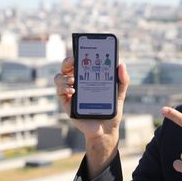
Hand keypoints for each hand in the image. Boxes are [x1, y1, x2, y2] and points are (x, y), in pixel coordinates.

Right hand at [54, 57, 129, 177]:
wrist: (106, 130)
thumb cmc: (112, 110)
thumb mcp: (119, 94)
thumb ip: (122, 80)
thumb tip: (121, 64)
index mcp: (89, 78)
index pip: (81, 63)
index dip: (79, 54)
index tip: (82, 50)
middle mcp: (77, 83)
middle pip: (67, 68)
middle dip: (67, 61)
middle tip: (74, 61)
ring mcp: (71, 93)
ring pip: (59, 78)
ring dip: (64, 76)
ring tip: (74, 80)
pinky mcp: (66, 103)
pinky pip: (59, 92)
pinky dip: (64, 88)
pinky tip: (73, 90)